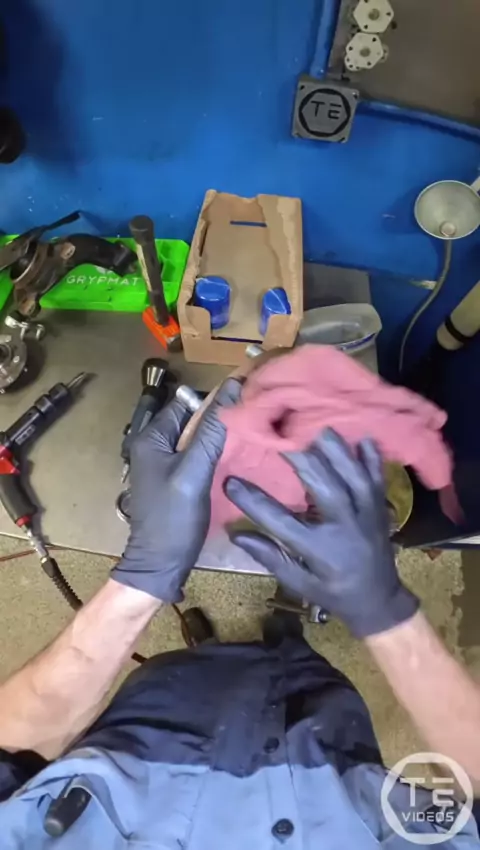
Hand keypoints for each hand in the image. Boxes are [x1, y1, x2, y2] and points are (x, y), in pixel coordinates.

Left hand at [112, 379, 241, 601]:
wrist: (160, 565)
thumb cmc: (174, 518)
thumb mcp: (194, 471)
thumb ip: (211, 430)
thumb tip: (232, 387)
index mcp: (151, 437)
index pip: (187, 403)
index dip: (216, 398)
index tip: (249, 398)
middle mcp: (153, 445)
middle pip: (192, 419)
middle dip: (220, 417)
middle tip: (255, 417)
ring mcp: (163, 464)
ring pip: (196, 438)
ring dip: (219, 435)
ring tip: (252, 434)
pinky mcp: (173, 481)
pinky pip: (196, 457)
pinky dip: (214, 453)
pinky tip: (237, 457)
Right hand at [225, 428, 417, 637]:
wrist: (379, 600)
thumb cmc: (332, 591)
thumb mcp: (298, 583)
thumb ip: (270, 556)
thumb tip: (236, 533)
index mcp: (319, 550)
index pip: (280, 521)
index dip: (253, 501)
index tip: (230, 482)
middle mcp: (344, 527)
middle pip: (323, 486)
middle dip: (301, 459)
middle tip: (280, 437)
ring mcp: (367, 514)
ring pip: (352, 475)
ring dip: (335, 450)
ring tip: (315, 427)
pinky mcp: (381, 507)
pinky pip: (377, 476)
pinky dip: (371, 456)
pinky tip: (362, 437)